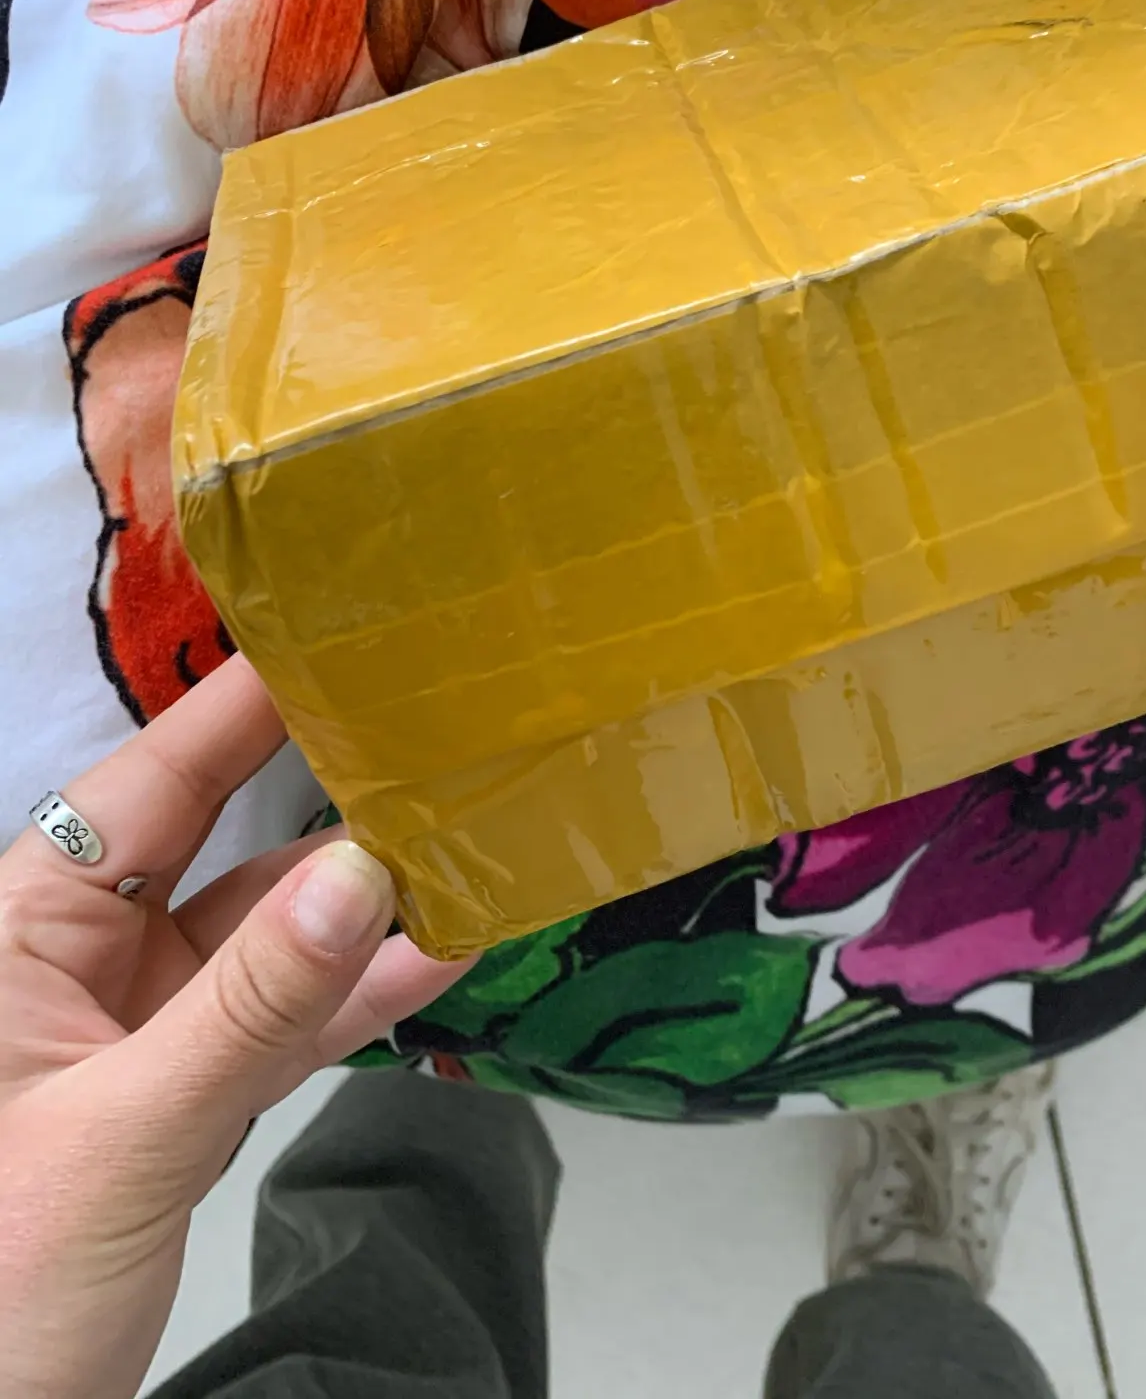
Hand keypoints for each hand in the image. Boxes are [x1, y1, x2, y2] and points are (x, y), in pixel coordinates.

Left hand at [0, 657, 472, 1398]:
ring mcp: (139, 1029)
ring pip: (270, 936)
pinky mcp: (183, 1096)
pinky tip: (444, 954)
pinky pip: (283, 1022)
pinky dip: (358, 996)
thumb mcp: (124, 1136)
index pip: (151, 780)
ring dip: (368, 906)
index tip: (344, 632)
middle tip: (437, 726)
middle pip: (223, 841)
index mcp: (22, 926)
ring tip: (476, 842)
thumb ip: (254, 1004)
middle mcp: (81, 958)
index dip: (245, 704)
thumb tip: (367, 872)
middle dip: (328, 792)